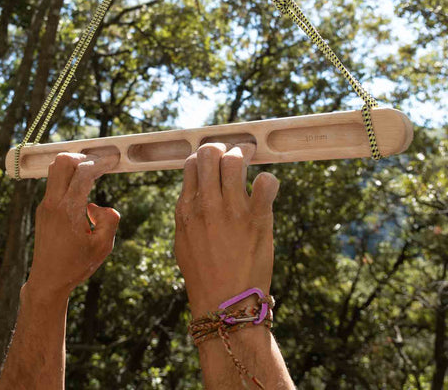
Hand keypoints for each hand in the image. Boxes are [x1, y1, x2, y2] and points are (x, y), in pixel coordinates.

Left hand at [27, 152, 119, 298]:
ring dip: (75, 165)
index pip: (83, 173)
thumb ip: (110, 220)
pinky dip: (70, 177)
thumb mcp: (103, 246)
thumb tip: (97, 206)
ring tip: (93, 172)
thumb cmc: (76, 265)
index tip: (114, 160)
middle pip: (63, 161)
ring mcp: (45, 205)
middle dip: (85, 157)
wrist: (48, 280)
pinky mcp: (43, 209)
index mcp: (68, 211)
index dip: (101, 162)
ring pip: (56, 168)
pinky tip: (83, 187)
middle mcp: (53, 203)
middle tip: (101, 163)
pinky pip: (55, 182)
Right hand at [174, 143, 278, 317]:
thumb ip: (189, 211)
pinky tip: (266, 187)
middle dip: (223, 148)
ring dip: (244, 156)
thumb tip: (195, 189)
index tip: (216, 159)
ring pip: (235, 160)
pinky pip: (266, 183)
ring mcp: (232, 211)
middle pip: (210, 152)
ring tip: (251, 163)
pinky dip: (268, 180)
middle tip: (235, 154)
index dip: (205, 155)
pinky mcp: (257, 220)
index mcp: (186, 208)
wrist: (223, 304)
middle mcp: (206, 204)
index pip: (192, 163)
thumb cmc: (203, 273)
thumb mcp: (184, 239)